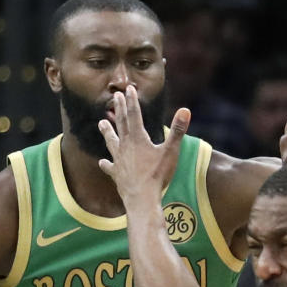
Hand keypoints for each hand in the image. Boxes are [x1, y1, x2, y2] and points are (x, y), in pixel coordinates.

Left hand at [98, 86, 189, 204]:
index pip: (134, 115)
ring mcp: (119, 160)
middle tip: (114, 97)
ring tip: (101, 123)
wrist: (141, 198)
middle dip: (119, 109)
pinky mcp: (117, 174)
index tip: (128, 89)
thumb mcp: (170, 151)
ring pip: (111, 142)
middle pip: (121, 124)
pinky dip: (106, 163)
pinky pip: (110, 166)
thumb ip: (178, 130)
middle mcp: (125, 146)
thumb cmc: (157, 175)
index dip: (131, 101)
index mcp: (138, 139)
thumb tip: (185, 110)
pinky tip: (103, 161)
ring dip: (107, 132)